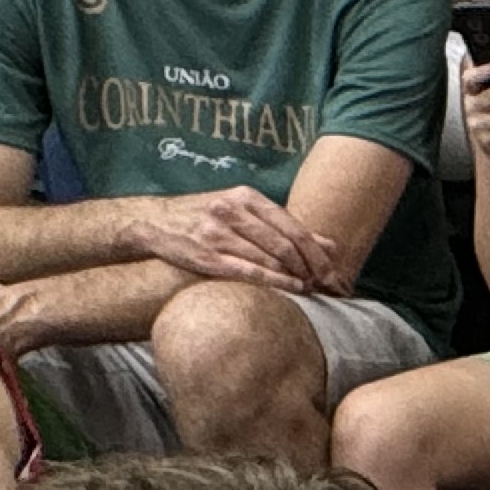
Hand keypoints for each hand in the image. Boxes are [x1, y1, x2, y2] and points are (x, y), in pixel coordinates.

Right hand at [126, 186, 344, 293]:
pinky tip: (293, 289)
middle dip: (314, 269)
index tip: (335, 274)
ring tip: (314, 291)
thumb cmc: (207, 219)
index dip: (319, 253)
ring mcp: (217, 232)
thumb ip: (286, 227)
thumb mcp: (245, 212)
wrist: (154, 222)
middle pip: (287, 244)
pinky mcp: (205, 254)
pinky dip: (276, 281)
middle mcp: (233, 210)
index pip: (294, 228)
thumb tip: (331, 246)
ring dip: (297, 277)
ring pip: (270, 258)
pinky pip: (248, 270)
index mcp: (246, 197)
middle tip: (330, 288)